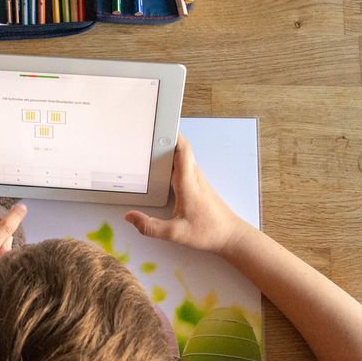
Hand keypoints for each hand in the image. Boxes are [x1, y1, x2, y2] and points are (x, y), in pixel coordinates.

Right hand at [124, 136, 249, 254]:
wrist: (231, 236)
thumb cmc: (208, 232)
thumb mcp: (176, 233)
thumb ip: (151, 227)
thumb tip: (130, 217)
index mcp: (188, 183)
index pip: (182, 150)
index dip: (172, 134)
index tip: (158, 124)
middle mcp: (194, 177)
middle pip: (180, 149)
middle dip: (165, 138)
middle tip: (146, 133)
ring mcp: (197, 180)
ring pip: (182, 157)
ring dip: (168, 149)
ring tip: (149, 146)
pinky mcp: (198, 186)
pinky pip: (183, 166)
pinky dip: (172, 161)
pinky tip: (161, 168)